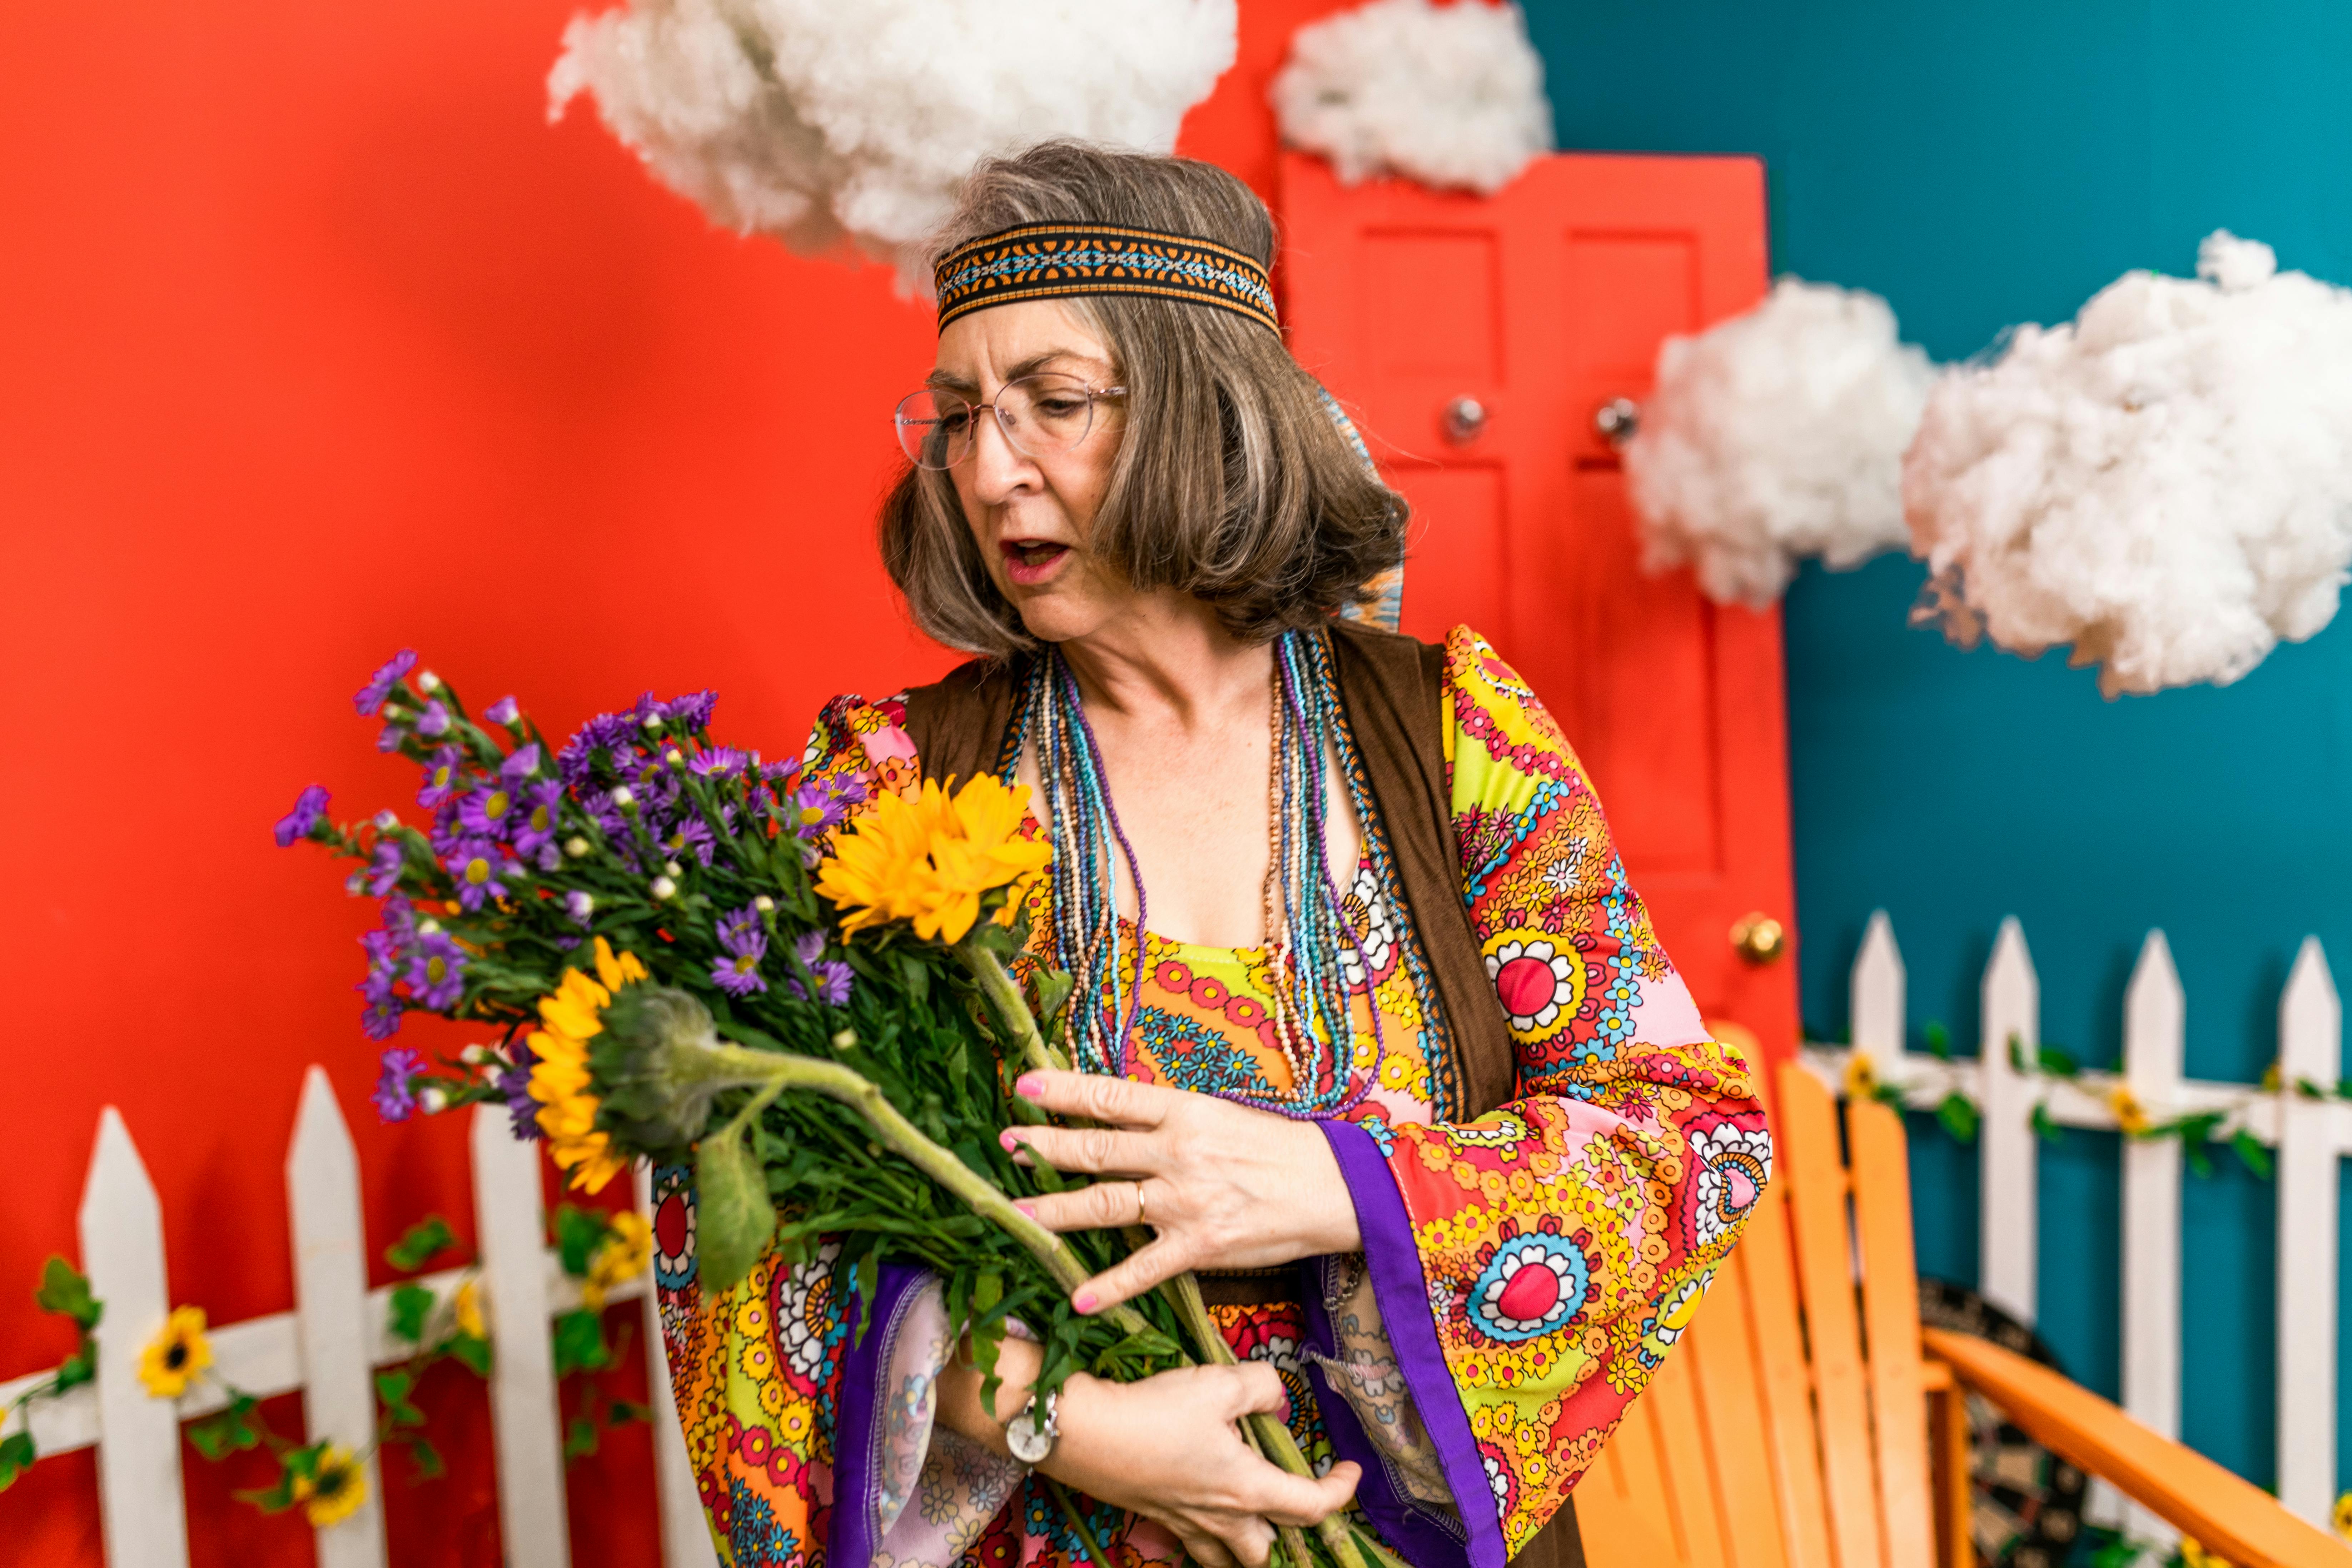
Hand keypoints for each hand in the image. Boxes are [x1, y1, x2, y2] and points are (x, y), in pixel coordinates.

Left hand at [1001, 1069, 1360, 1314]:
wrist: (1334, 1188)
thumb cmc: (1279, 1148)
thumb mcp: (1222, 1116)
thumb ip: (1171, 1120)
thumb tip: (1120, 1119)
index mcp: (1184, 1111)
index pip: (1110, 1096)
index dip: (1062, 1091)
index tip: (1023, 1086)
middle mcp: (1177, 1152)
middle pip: (1096, 1148)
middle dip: (1045, 1147)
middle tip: (1006, 1145)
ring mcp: (1185, 1201)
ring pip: (1105, 1204)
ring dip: (1056, 1210)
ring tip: (1018, 1212)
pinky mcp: (1199, 1246)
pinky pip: (1144, 1269)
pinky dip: (1109, 1285)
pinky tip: (1077, 1298)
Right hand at [1041, 1364, 1360, 1567]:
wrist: (1083, 1432)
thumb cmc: (1155, 1410)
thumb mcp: (1218, 1383)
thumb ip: (1261, 1387)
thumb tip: (1277, 1400)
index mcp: (1246, 1487)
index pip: (1311, 1506)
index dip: (1340, 1492)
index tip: (1351, 1471)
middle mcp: (1220, 1517)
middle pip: (1267, 1551)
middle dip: (1290, 1533)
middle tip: (1298, 1499)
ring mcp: (1184, 1523)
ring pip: (1228, 1559)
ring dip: (1247, 1547)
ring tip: (1255, 1520)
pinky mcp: (1155, 1517)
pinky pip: (1193, 1544)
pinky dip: (1208, 1539)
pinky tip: (1203, 1510)